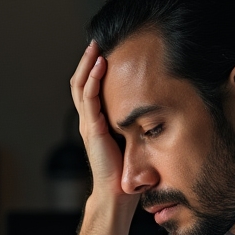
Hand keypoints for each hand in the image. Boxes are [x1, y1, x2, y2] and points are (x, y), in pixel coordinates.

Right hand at [69, 41, 126, 201]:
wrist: (117, 193)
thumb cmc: (126, 172)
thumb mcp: (131, 140)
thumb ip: (134, 125)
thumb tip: (154, 109)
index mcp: (95, 122)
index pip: (89, 89)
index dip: (92, 69)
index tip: (104, 51)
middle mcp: (88, 121)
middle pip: (80, 83)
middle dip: (87, 60)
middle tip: (96, 41)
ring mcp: (88, 124)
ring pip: (81, 86)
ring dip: (88, 64)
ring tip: (95, 46)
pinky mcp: (92, 128)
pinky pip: (89, 98)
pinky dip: (93, 79)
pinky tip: (100, 64)